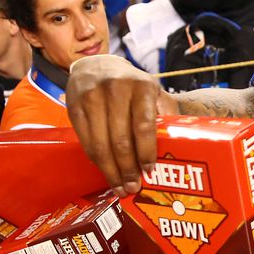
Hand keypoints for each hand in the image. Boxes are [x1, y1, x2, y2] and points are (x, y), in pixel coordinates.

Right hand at [66, 55, 176, 195]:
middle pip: (121, 140)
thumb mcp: (153, 90)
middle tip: (133, 188)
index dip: (146, 152)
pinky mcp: (75, 107)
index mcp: (141, 86)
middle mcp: (115, 89)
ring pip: (101, 145)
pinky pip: (86, 141)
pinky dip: (96, 160)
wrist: (97, 66)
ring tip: (119, 186)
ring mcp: (92, 97)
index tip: (149, 171)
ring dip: (111, 171)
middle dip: (128, 169)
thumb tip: (179, 144)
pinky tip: (104, 170)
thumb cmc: (131, 85)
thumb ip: (165, 113)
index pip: (144, 125)